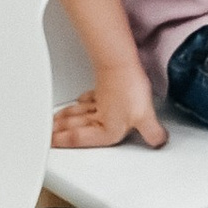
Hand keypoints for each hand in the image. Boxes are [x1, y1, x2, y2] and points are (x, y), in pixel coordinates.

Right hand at [51, 74, 166, 150]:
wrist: (121, 64)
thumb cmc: (127, 89)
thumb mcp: (145, 118)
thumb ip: (153, 134)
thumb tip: (158, 141)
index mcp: (105, 129)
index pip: (79, 139)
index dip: (64, 143)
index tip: (51, 144)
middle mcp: (98, 117)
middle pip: (74, 126)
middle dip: (60, 131)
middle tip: (48, 134)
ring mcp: (98, 102)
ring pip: (77, 113)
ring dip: (65, 118)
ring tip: (56, 121)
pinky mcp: (102, 89)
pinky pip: (87, 100)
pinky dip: (80, 103)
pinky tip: (80, 102)